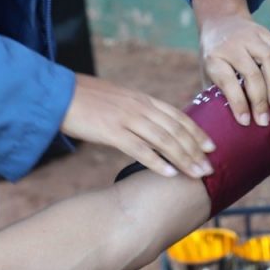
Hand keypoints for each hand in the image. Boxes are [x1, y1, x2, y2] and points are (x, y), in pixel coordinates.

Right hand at [60, 73, 215, 178]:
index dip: (196, 132)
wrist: (58, 94)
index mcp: (141, 99)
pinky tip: (169, 174)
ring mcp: (126, 119)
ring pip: (163, 140)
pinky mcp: (112, 132)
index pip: (176, 115)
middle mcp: (139, 107)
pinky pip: (139, 149)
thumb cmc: (86, 99)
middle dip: (195, 150)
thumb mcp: (117, 99)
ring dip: (183, 158)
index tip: (211, 146)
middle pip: (175, 130)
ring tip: (197, 174)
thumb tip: (150, 124)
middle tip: (210, 168)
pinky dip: (157, 162)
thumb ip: (136, 110)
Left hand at [193, 0, 269, 127]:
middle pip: (250, 73)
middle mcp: (231, 45)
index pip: (227, 81)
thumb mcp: (207, 72)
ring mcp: (249, 36)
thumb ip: (213, 93)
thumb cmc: (214, 56)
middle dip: (259, 99)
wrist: (220, 21)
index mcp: (213, 57)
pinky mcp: (264, 31)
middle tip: (264, 120)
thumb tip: (219, 125)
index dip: (237, 103)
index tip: (245, 122)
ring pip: (268, 59)